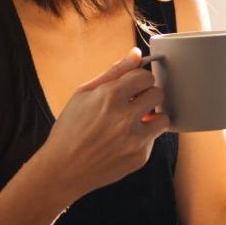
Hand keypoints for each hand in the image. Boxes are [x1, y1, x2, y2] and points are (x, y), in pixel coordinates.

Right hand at [32, 48, 170, 202]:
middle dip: (147, 96)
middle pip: (158, 94)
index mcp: (110, 97)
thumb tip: (136, 54)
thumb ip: (114, 72)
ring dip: (152, 117)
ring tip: (133, 122)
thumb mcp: (84, 94)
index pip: (145, 76)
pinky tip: (123, 141)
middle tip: (133, 104)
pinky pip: (153, 139)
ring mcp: (135, 139)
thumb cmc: (70, 128)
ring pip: (163, 118)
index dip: (138, 80)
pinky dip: (143, 138)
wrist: (62, 170)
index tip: (132, 87)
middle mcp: (126, 118)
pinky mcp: (140, 157)